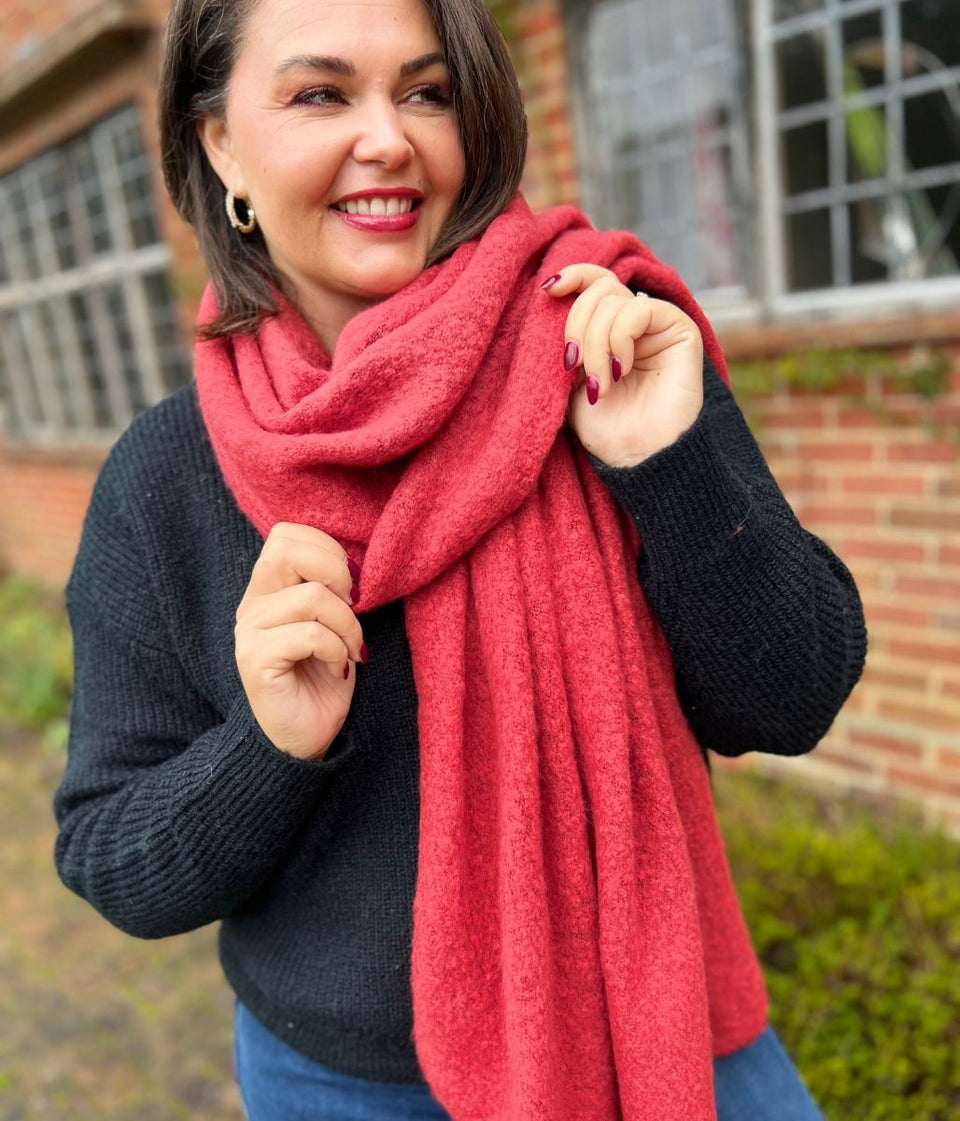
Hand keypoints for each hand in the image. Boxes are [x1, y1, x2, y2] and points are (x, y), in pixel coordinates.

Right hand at [235, 523, 365, 759]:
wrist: (302, 739)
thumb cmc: (322, 678)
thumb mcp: (334, 624)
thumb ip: (333, 590)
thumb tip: (357, 565)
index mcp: (269, 589)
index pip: (287, 534)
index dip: (328, 548)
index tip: (352, 586)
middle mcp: (253, 604)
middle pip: (286, 548)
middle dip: (336, 572)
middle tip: (353, 606)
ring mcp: (250, 632)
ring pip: (312, 596)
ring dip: (347, 624)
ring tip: (350, 649)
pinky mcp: (255, 660)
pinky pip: (310, 634)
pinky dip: (337, 650)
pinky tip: (338, 669)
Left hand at [542, 265, 703, 467]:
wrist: (634, 458)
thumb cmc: (604, 427)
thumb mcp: (569, 380)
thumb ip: (566, 341)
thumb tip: (551, 296)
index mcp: (610, 328)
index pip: (594, 280)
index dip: (572, 276)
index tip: (547, 290)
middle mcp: (635, 322)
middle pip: (598, 289)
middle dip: (576, 326)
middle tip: (572, 365)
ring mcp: (658, 324)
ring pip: (613, 301)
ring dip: (596, 345)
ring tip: (599, 385)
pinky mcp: (680, 330)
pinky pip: (640, 309)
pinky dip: (619, 338)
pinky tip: (620, 370)